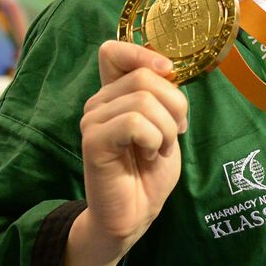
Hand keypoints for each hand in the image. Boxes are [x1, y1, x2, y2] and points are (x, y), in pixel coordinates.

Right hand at [79, 40, 188, 251]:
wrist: (136, 214)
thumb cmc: (151, 171)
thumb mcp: (167, 126)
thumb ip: (164, 96)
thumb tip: (168, 70)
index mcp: (114, 94)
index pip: (113, 51)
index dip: (142, 54)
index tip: (167, 72)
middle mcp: (98, 102)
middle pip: (145, 77)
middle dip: (174, 107)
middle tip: (171, 136)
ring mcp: (92, 120)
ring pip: (144, 101)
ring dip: (166, 130)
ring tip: (158, 151)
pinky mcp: (93, 141)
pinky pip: (135, 123)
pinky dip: (155, 141)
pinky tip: (148, 156)